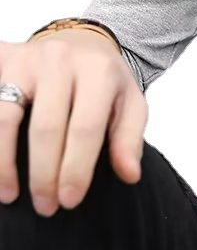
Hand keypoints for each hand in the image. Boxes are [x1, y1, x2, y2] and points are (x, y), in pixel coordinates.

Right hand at [0, 28, 146, 214]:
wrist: (81, 42)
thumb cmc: (106, 82)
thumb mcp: (131, 104)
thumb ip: (129, 139)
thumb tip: (130, 176)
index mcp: (98, 72)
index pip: (85, 128)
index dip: (76, 168)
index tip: (69, 201)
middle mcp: (59, 61)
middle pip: (45, 127)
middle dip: (43, 174)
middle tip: (46, 207)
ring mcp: (24, 59)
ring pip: (4, 116)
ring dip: (4, 162)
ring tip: (9, 195)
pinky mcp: (1, 60)